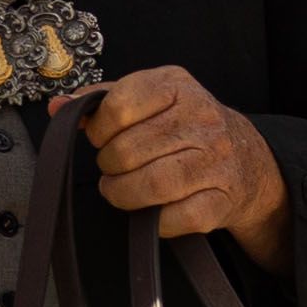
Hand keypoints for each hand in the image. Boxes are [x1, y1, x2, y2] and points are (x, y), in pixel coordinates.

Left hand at [76, 67, 287, 260]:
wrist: (248, 160)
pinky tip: (152, 210)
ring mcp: (216, 160)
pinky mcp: (222, 200)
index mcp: (177, 86)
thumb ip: (103, 101)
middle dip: (109, 166)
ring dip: (123, 194)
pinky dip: (154, 221)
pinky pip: (175, 218)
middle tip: (113, 169)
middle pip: (128, 151)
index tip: (101, 138)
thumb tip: (58, 107)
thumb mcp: (150, 100)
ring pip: (152, 184)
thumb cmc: (186, 128)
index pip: (120, 105)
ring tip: (121, 190)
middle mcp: (202, 118)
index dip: (99, 129)